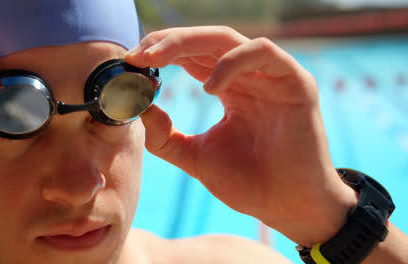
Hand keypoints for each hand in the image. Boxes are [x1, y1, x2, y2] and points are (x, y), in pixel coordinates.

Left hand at [125, 26, 356, 245]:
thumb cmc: (248, 182)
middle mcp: (249, 76)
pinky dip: (231, 64)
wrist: (287, 207)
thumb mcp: (195, 157)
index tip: (130, 63)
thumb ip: (165, 136)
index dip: (160, 53)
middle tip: (136, 55)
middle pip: (204, 41)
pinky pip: (262, 54)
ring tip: (157, 60)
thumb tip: (139, 109)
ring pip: (227, 39)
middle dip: (167, 42)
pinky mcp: (296, 82)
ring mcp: (273, 76)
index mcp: (229, 88)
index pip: (191, 56)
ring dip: (188, 43)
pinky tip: (208, 88)